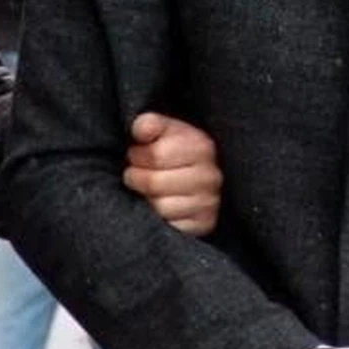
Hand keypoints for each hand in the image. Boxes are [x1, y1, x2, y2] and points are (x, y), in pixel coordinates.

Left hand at [124, 113, 222, 235]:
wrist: (199, 176)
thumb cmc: (175, 151)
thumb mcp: (165, 130)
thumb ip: (150, 124)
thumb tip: (140, 130)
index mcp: (202, 147)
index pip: (155, 155)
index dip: (137, 155)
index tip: (138, 154)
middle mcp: (211, 176)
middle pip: (154, 183)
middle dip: (137, 177)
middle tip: (139, 173)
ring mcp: (210, 202)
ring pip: (161, 207)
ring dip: (147, 199)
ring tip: (149, 190)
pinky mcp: (205, 224)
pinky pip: (170, 225)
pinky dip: (161, 218)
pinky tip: (163, 206)